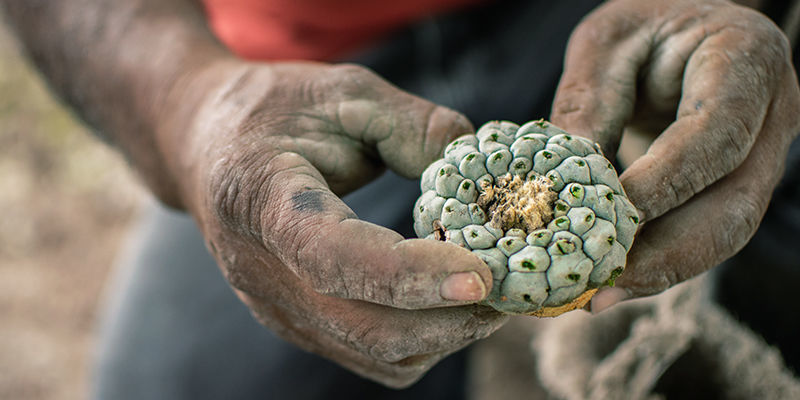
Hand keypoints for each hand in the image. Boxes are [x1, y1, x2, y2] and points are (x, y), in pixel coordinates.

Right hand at [169, 61, 506, 386]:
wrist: (204, 146)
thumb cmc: (272, 111)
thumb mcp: (342, 91)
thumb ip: (411, 123)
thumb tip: (477, 163)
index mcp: (262, 200)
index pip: (335, 258)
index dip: (411, 275)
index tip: (483, 274)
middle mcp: (263, 271)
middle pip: (367, 328)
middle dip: (452, 318)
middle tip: (511, 284)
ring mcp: (277, 308)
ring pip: (377, 353)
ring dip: (446, 332)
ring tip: (487, 287)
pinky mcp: (297, 323)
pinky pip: (372, 355)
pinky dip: (424, 337)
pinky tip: (447, 296)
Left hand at [549, 0, 799, 308]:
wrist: (678, 33)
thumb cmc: (642, 30)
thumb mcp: (606, 44)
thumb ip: (589, 103)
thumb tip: (561, 183)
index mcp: (746, 58)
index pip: (717, 132)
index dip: (670, 179)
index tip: (614, 213)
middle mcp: (771, 113)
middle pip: (735, 201)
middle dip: (668, 251)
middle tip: (605, 284)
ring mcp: (761, 155)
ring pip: (726, 231)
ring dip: (663, 271)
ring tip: (599, 297)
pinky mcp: (735, 186)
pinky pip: (704, 233)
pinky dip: (660, 263)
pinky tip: (614, 283)